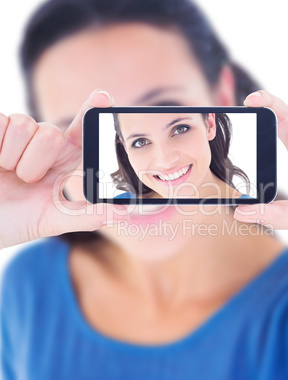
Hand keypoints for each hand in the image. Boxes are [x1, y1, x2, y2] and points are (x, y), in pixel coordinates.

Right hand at [0, 90, 128, 249]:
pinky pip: (1, 121)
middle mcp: (43, 143)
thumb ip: (87, 217)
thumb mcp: (52, 222)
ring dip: (13, 158)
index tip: (103, 97)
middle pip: (52, 132)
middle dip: (36, 163)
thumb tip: (123, 213)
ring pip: (25, 125)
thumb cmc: (14, 221)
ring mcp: (16, 135)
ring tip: (5, 173)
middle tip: (24, 180)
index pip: (83, 131)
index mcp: (63, 161)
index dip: (93, 111)